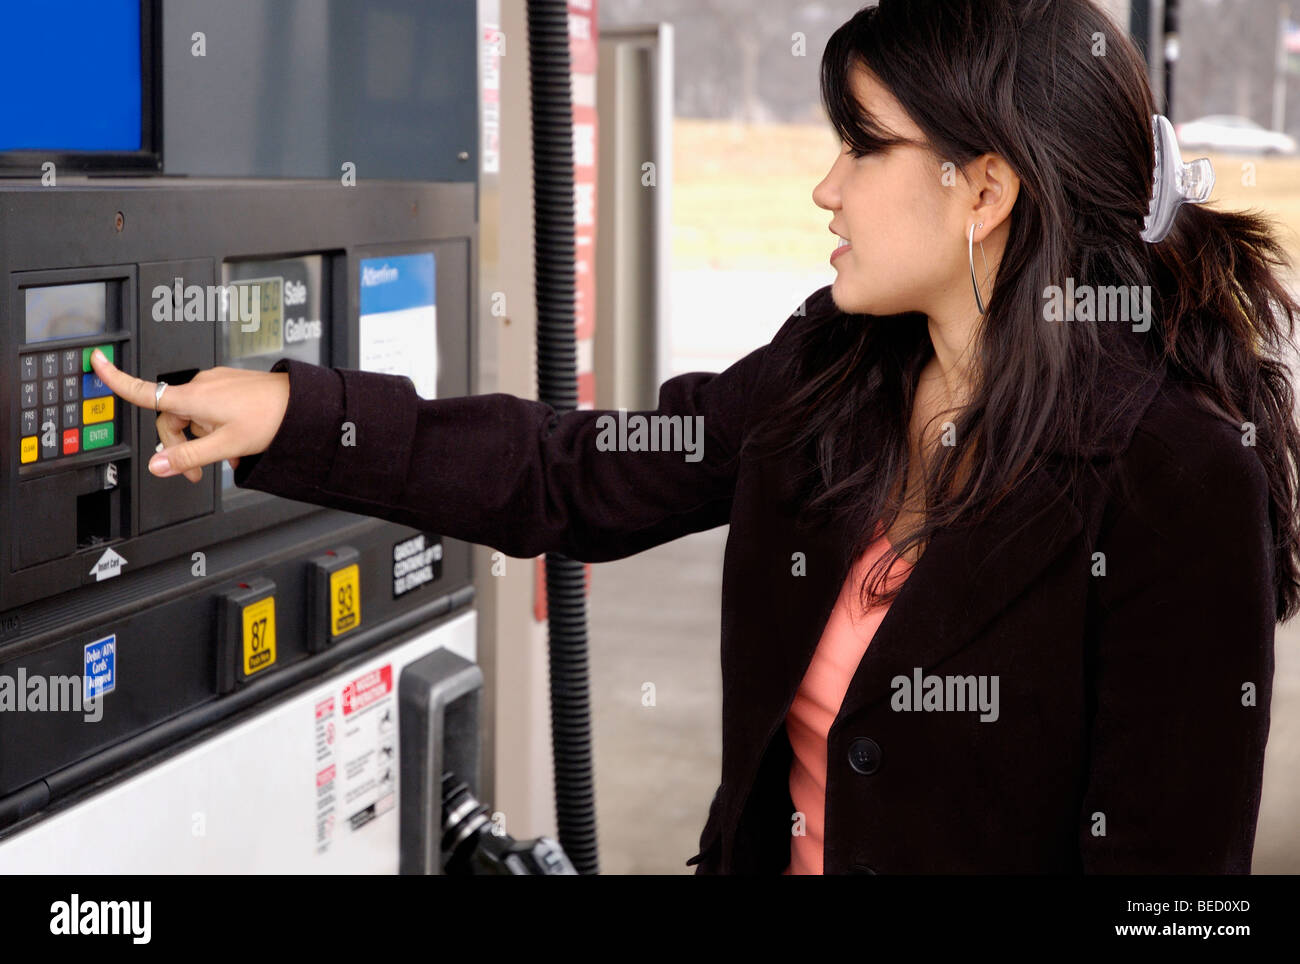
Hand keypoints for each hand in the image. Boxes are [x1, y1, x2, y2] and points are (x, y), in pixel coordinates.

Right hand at [90, 349, 290, 483]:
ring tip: (229, 457)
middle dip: (181, 446)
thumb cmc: (270, 418)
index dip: (117, 379)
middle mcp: (201, 384)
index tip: (97, 363)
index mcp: (193, 396)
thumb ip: (188, 458)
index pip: (144, 390)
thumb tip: (157, 467)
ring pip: (194, 417)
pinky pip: (212, 410)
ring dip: (204, 440)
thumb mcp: (226, 445)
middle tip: (198, 472)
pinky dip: (217, 429)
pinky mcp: (230, 386)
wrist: (303, 404)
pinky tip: (237, 445)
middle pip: (172, 418)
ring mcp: (217, 383)